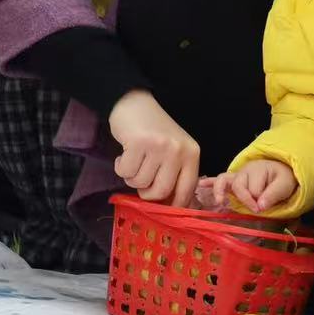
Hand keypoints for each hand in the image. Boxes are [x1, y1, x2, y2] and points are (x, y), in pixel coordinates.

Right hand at [108, 89, 199, 207]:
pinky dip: (121, 168)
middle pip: (161, 192)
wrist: (134, 104)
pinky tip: (125, 155)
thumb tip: (170, 208)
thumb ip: (175, 175)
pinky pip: (126, 172)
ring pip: (141, 183)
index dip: (173, 205)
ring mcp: (160, 146)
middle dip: (146, 193)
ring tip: (134, 161)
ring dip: (131, 178)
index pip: (187, 191)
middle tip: (142, 180)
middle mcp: (179, 151)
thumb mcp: (173, 152)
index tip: (162, 210)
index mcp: (192, 154)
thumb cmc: (154, 132)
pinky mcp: (139, 143)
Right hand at [207, 159, 296, 215]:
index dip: (257, 200)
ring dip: (220, 190)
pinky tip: (200, 185)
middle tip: (255, 210)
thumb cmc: (282, 179)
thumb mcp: (284, 185)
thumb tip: (260, 206)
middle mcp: (245, 171)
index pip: (253, 188)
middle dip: (245, 198)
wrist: (280, 173)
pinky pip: (218, 180)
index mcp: (258, 169)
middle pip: (239, 185)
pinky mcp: (232, 181)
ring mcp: (237, 175)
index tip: (262, 208)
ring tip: (219, 201)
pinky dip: (209, 183)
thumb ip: (273, 194)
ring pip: (224, 180)